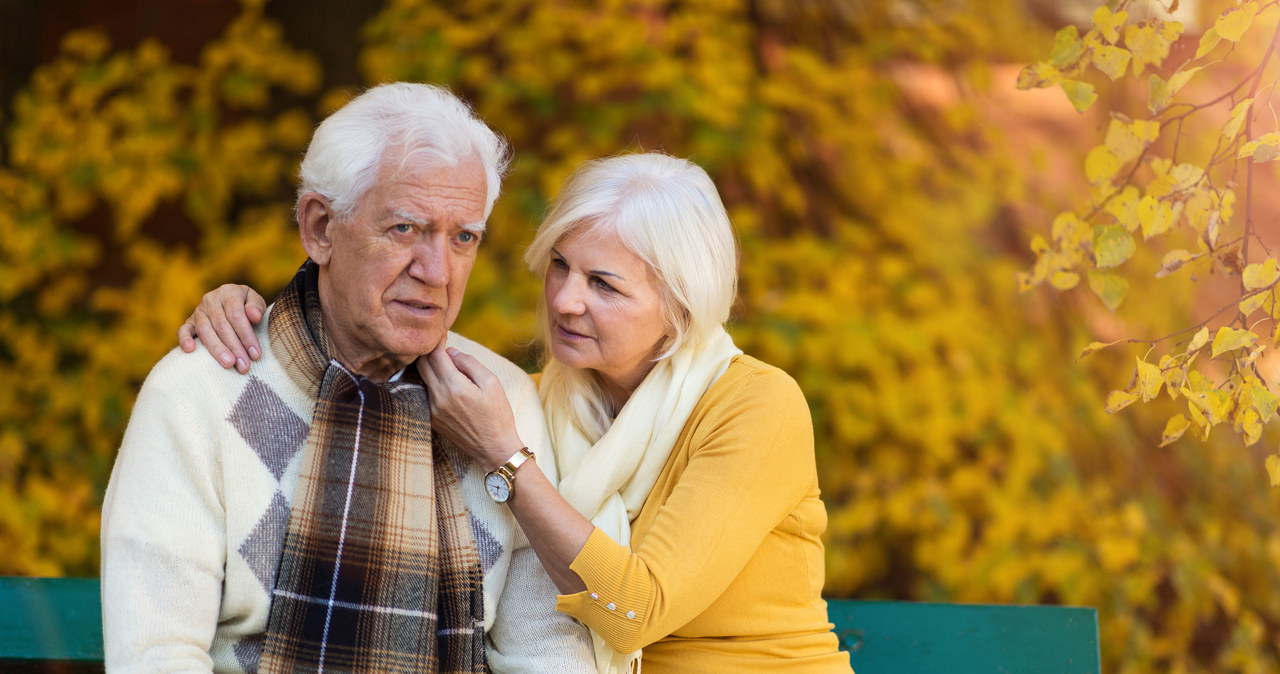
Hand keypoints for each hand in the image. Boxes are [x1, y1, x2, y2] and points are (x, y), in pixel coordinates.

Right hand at [178, 284, 266, 373]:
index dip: (246, 336)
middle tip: (244, 366)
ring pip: (205, 330)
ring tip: (228, 364)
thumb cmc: (247, 305)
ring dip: (217, 349)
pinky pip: (183, 330)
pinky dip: (184, 339)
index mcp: (229, 293)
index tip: (255, 354)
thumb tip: (254, 316)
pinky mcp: (189, 322)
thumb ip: (257, 307)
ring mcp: (198, 311)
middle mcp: (211, 300)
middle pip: (222, 325)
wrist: (231, 300)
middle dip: (234, 347)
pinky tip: (190, 350)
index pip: (236, 315)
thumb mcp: (256, 301)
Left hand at [418, 345, 524, 470]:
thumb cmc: (497, 415)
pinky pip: (425, 394)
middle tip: (440, 345)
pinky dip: (431, 383)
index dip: (437, 342)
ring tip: (444, 363)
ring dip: (429, 367)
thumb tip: (451, 352)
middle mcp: (438, 398)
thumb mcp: (491, 382)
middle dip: (429, 352)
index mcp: (453, 386)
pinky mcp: (432, 419)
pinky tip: (444, 382)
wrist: (494, 448)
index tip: (442, 335)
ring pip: (422, 379)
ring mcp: (432, 410)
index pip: (435, 355)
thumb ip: (469, 363)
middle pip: (422, 365)